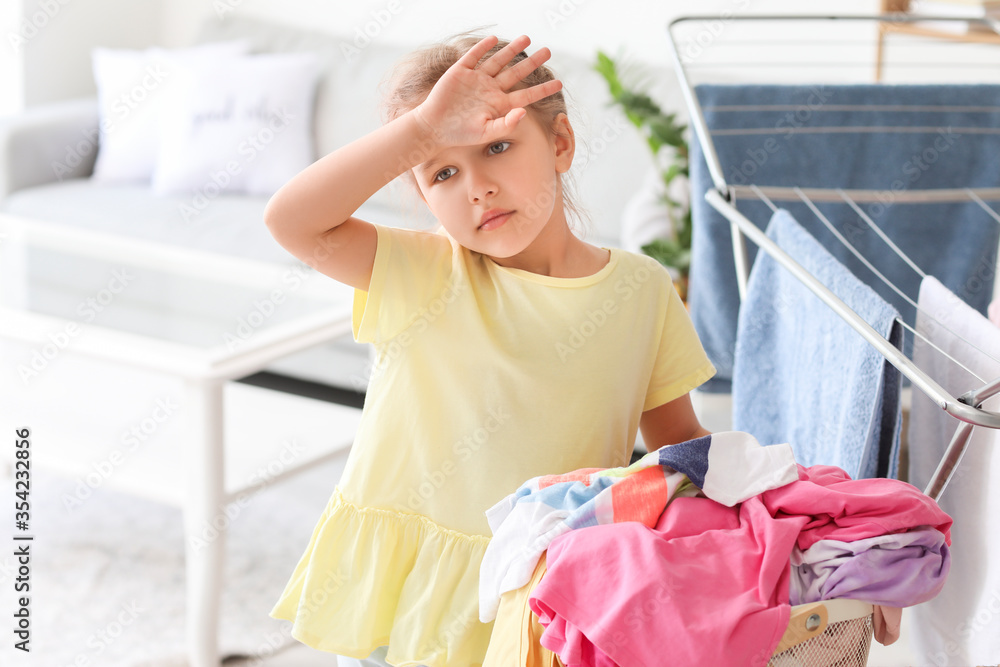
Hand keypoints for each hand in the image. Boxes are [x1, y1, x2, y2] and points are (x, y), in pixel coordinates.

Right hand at [413, 35, 562, 148]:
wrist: (433, 127)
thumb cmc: (460, 134)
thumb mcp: (486, 133)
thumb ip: (506, 124)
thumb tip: (524, 112)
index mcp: (500, 105)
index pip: (526, 94)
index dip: (542, 89)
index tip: (559, 83)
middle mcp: (491, 90)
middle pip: (516, 73)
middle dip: (532, 62)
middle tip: (548, 51)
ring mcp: (477, 80)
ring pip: (499, 61)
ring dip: (512, 50)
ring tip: (527, 38)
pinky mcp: (461, 72)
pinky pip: (475, 56)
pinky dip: (484, 47)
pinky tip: (495, 39)